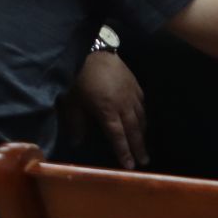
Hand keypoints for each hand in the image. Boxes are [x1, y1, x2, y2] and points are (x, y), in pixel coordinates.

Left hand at [75, 52, 147, 168]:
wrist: (94, 52)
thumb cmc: (80, 78)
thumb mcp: (72, 102)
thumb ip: (76, 123)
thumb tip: (77, 143)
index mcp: (107, 111)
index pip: (118, 136)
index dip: (124, 152)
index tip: (130, 166)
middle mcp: (123, 105)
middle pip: (134, 130)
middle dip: (139, 147)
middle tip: (145, 161)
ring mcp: (131, 94)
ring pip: (141, 117)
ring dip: (143, 133)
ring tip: (144, 145)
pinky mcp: (135, 84)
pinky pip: (143, 104)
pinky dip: (144, 115)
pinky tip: (144, 120)